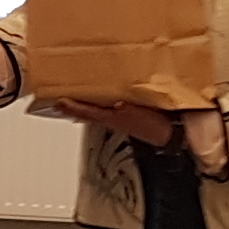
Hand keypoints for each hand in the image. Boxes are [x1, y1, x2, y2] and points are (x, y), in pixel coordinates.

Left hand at [52, 98, 179, 146]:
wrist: (170, 133)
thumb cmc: (156, 126)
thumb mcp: (142, 116)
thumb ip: (129, 110)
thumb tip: (118, 105)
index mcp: (113, 118)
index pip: (86, 112)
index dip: (72, 107)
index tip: (58, 102)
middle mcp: (112, 118)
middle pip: (86, 111)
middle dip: (72, 106)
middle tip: (58, 100)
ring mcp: (118, 117)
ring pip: (94, 109)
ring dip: (83, 104)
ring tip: (72, 97)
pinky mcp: (126, 114)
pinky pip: (106, 106)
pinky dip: (98, 102)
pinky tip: (100, 96)